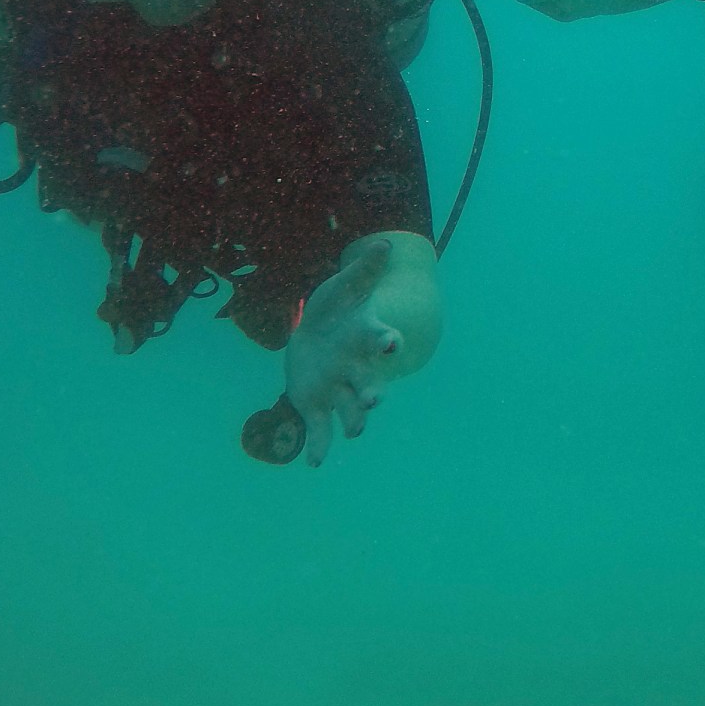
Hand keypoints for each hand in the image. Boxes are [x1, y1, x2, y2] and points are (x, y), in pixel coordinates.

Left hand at [280, 237, 405, 466]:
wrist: (315, 333)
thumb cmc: (335, 308)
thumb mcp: (344, 286)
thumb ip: (364, 270)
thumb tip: (384, 243)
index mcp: (363, 338)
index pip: (379, 339)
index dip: (386, 342)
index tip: (390, 344)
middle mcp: (356, 369)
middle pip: (369, 384)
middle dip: (372, 394)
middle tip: (373, 400)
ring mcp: (338, 390)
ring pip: (351, 411)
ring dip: (355, 422)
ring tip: (356, 430)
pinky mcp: (317, 405)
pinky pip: (321, 430)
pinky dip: (319, 447)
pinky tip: (313, 462)